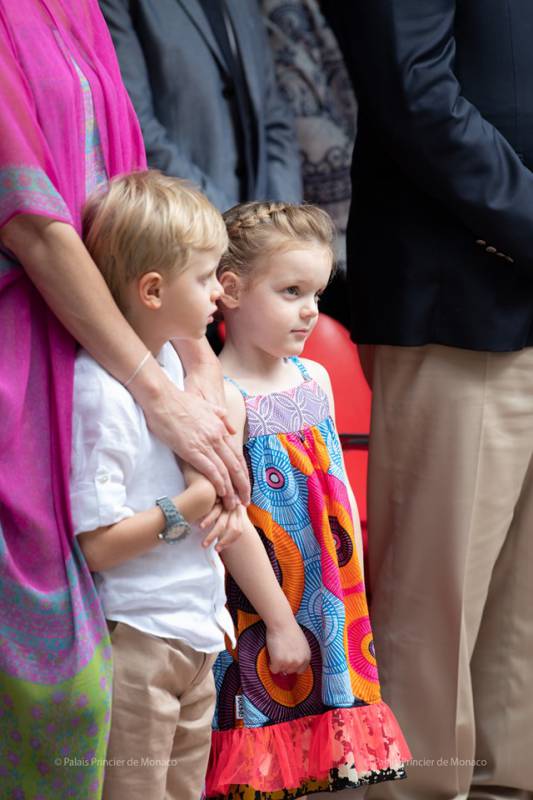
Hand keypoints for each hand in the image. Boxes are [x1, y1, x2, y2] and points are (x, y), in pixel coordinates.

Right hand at [133, 364, 249, 505]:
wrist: (162, 398)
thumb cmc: (180, 401)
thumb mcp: (206, 406)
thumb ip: (221, 417)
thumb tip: (232, 430)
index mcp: (221, 427)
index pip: (237, 455)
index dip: (243, 472)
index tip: (246, 485)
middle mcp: (217, 437)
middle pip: (236, 466)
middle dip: (242, 486)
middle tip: (245, 501)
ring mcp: (205, 444)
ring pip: (225, 471)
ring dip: (231, 490)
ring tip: (234, 504)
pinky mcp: (192, 450)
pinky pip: (210, 469)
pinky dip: (218, 482)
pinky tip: (221, 493)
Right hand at [201, 502, 244, 551]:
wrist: (218, 478)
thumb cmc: (220, 499)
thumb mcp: (227, 509)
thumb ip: (227, 522)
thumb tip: (222, 540)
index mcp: (238, 512)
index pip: (239, 530)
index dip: (230, 541)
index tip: (219, 548)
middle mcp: (234, 509)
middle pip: (233, 529)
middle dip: (224, 542)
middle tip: (215, 549)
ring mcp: (226, 504)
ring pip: (222, 524)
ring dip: (212, 536)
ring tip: (204, 544)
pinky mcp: (218, 499)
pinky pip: (214, 512)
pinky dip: (208, 521)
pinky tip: (202, 527)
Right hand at [266, 620, 310, 674]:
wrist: (282, 623)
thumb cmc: (290, 630)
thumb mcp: (302, 644)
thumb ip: (300, 655)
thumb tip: (294, 663)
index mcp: (307, 657)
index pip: (300, 670)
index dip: (293, 665)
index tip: (288, 661)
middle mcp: (299, 662)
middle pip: (290, 671)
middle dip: (285, 664)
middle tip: (281, 653)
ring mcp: (289, 663)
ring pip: (281, 670)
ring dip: (278, 664)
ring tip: (277, 651)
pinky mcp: (278, 662)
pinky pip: (273, 669)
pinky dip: (271, 664)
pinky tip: (273, 654)